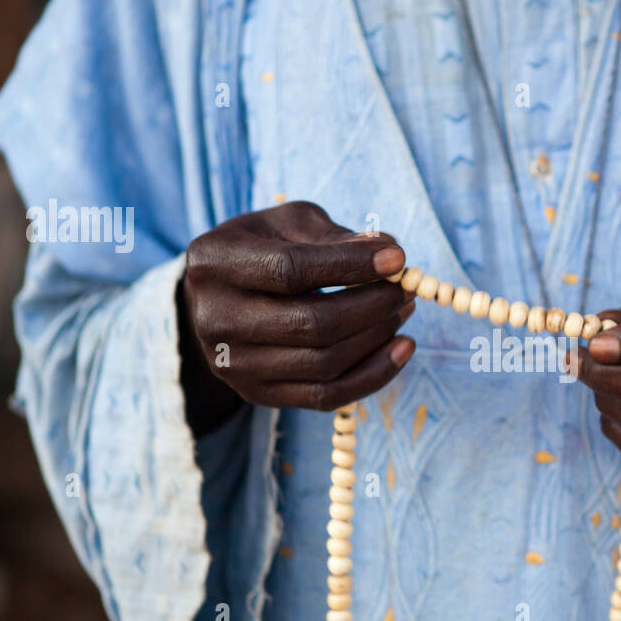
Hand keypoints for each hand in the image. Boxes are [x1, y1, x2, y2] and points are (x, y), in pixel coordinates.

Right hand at [178, 201, 414, 432]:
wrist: (219, 297)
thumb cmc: (262, 249)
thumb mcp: (288, 224)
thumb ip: (333, 237)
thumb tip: (390, 251)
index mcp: (215, 262)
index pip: (290, 271)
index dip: (349, 266)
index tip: (398, 258)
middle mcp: (215, 319)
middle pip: (310, 324)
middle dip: (372, 305)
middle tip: (406, 288)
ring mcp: (233, 364)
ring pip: (323, 363)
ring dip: (377, 337)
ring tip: (403, 310)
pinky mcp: (256, 393)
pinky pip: (326, 396)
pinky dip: (373, 375)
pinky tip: (402, 348)